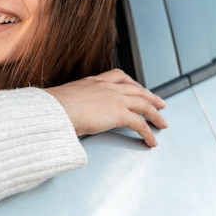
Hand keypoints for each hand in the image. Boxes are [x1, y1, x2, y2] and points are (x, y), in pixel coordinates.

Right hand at [45, 68, 167, 146]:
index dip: (131, 82)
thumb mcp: (65, 99)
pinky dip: (148, 132)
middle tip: (159, 103)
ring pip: (143, 104)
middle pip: (136, 88)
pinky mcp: (120, 114)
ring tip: (162, 122)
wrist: (56, 110)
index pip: (118, 76)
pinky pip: (140, 124)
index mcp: (93, 81)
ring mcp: (115, 98)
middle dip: (150, 96)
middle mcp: (106, 86)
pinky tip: (151, 140)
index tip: (136, 86)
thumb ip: (73, 103)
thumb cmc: (54, 107)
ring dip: (155, 114)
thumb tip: (70, 112)